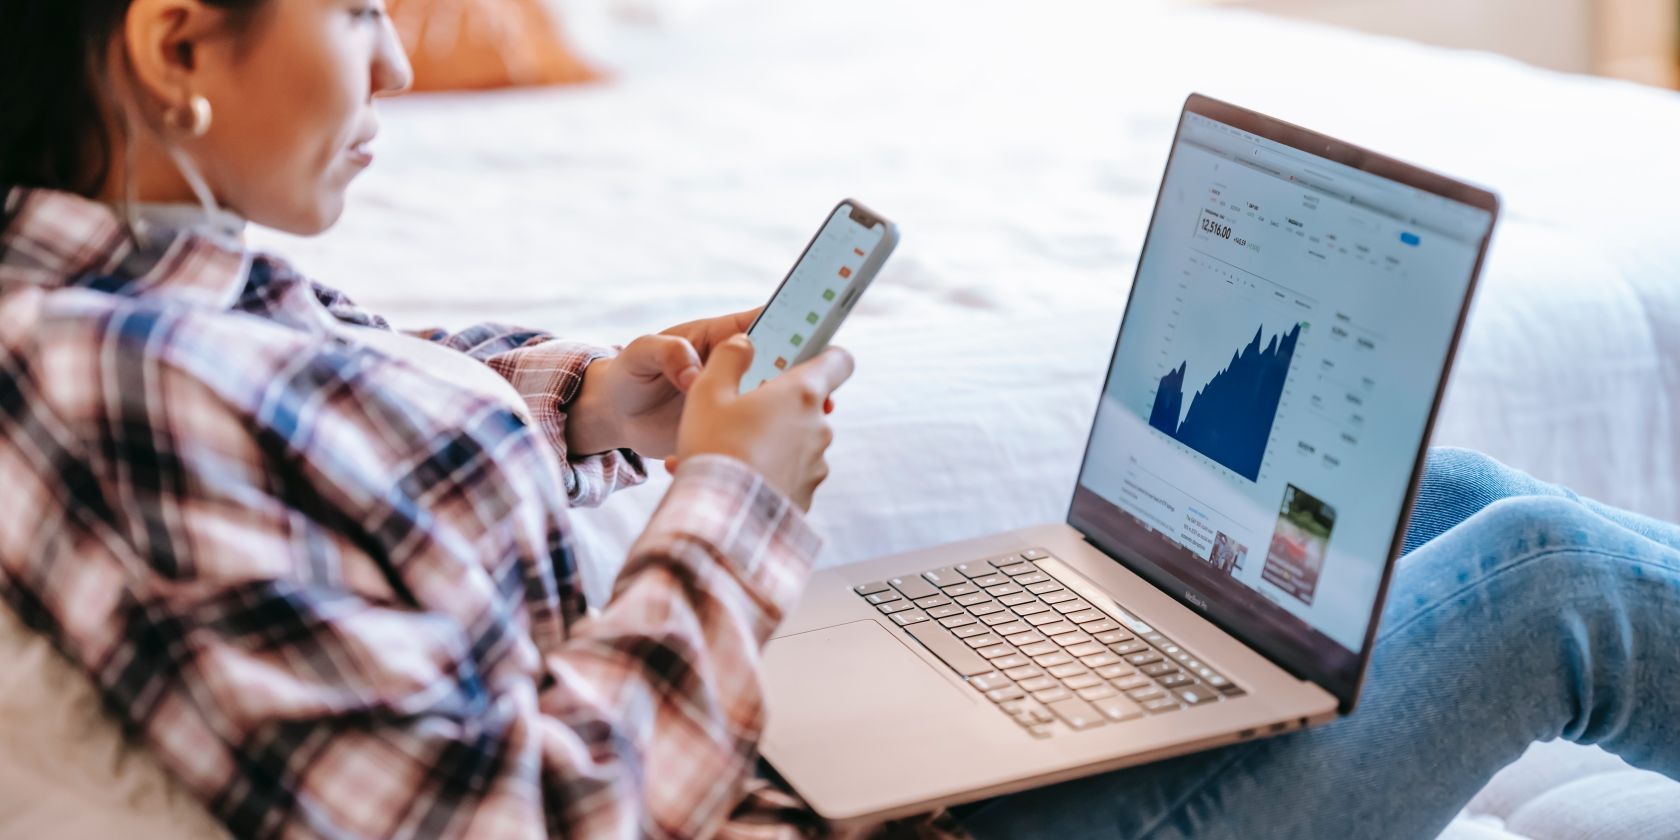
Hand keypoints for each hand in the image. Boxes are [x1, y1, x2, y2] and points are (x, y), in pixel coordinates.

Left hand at [567, 307, 831, 457]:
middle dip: (805, 375)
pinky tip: (775, 453)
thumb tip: (694, 375)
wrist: (615, 418)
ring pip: (777, 401)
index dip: (794, 323)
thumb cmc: (627, 374)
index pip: (765, 322)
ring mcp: (736, 398)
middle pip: (782, 363)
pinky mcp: (730, 428)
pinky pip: (756, 432)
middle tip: (822, 393)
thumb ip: (667, 352)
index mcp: (719, 338)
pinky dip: (768, 441)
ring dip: (794, 411)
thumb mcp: (641, 353)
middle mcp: (735, 367)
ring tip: (809, 424)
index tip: (819, 332)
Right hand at [669, 335, 853, 509]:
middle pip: (805, 405)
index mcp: (802, 394)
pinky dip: (763, 474)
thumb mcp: (708, 390)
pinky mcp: (806, 495)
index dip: (824, 355)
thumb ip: (730, 357)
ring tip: (720, 455)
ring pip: (791, 443)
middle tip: (735, 416)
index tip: (805, 358)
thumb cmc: (715, 446)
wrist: (721, 517)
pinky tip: (728, 480)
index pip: (839, 360)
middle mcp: (820, 428)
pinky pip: (785, 476)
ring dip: (763, 443)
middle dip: (774, 408)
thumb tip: (744, 342)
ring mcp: (816, 465)